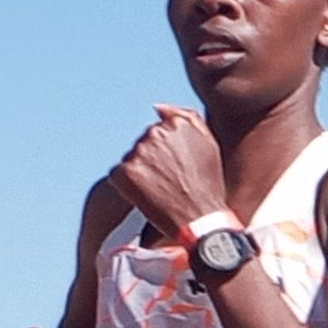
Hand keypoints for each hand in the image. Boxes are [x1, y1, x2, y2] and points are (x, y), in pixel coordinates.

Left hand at [107, 106, 227, 242]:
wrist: (200, 220)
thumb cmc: (207, 183)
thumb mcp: (209, 143)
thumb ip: (186, 116)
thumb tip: (156, 107)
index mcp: (177, 124)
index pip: (161, 130)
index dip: (170, 153)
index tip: (181, 169)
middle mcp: (155, 134)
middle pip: (145, 143)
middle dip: (155, 160)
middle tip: (172, 181)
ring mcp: (138, 153)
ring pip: (132, 158)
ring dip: (143, 172)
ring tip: (162, 190)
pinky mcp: (123, 172)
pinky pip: (119, 174)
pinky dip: (129, 185)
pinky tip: (149, 196)